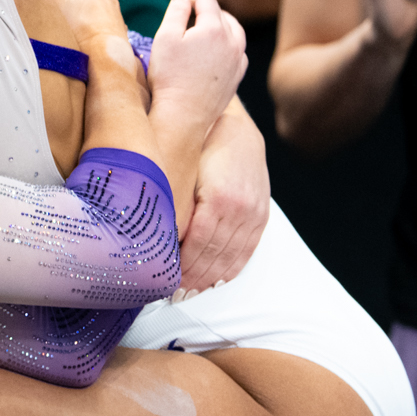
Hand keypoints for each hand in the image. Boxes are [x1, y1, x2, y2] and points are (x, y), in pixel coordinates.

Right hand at [145, 0, 248, 132]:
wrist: (184, 115)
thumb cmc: (169, 76)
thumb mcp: (165, 37)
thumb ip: (176, 10)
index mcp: (214, 28)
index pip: (206, 0)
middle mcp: (232, 41)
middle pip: (222, 14)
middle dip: (206, 7)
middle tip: (190, 7)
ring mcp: (238, 60)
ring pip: (235, 31)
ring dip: (221, 23)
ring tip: (206, 23)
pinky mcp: (237, 76)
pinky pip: (238, 51)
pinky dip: (228, 43)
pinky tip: (217, 48)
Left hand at [180, 101, 269, 289]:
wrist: (230, 120)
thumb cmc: (195, 140)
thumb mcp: (178, 168)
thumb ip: (171, 203)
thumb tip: (154, 238)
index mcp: (220, 198)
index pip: (197, 247)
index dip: (180, 269)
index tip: (162, 283)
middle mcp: (242, 208)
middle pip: (214, 256)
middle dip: (192, 279)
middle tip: (171, 295)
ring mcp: (256, 212)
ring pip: (232, 257)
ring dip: (210, 278)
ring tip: (189, 293)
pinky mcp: (262, 213)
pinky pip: (248, 249)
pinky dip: (231, 268)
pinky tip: (217, 280)